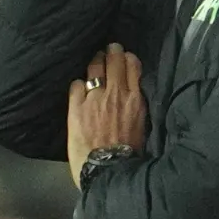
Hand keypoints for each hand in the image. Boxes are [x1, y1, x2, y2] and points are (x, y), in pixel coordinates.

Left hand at [68, 44, 145, 185]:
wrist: (108, 170)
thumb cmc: (128, 155)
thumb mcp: (141, 126)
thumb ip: (136, 107)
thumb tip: (132, 97)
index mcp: (135, 100)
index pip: (133, 65)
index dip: (127, 58)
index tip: (125, 57)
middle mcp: (116, 94)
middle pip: (113, 60)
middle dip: (111, 52)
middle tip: (109, 49)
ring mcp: (94, 98)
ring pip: (94, 68)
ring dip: (95, 62)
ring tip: (94, 61)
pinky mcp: (76, 107)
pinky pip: (76, 84)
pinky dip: (79, 85)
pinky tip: (79, 89)